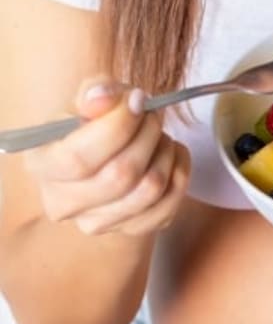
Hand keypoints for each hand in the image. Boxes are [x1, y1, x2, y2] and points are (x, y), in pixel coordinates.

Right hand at [22, 77, 190, 236]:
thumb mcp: (88, 100)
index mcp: (42, 165)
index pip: (79, 157)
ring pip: (148, 191)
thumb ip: (96, 93)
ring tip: (161, 135)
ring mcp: (98, 222)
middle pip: (120, 176)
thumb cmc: (93, 125)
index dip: (117, 127)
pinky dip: (179, 174)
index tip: (137, 100)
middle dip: (147, 137)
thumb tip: (103, 98)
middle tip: (153, 116)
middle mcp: (63, 202)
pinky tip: (173, 155)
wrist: (105, 155)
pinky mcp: (132, 230)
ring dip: (165, 155)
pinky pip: (168, 206)